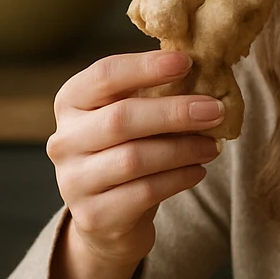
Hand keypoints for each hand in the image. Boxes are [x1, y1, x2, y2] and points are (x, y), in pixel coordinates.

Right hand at [45, 49, 224, 278]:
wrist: (108, 217)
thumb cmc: (127, 150)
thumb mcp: (133, 117)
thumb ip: (156, 94)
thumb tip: (206, 71)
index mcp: (71, 102)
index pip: (104, 75)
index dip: (146, 67)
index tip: (187, 62)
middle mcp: (64, 140)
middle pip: (121, 119)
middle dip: (174, 113)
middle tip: (215, 110)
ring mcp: (73, 180)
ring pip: (134, 159)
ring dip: (182, 149)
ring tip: (213, 146)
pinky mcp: (94, 215)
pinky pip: (145, 192)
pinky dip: (179, 179)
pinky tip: (198, 171)